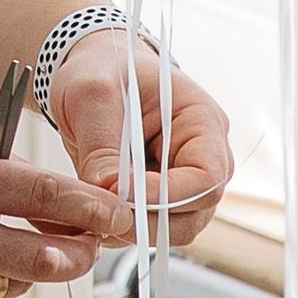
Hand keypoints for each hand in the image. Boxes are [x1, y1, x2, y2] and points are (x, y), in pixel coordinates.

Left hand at [49, 31, 233, 250]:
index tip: (123, 193)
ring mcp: (182, 180)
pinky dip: (120, 228)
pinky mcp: (158, 196)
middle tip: (102, 214)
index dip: (168, 195)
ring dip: (132, 228)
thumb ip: (102, 146)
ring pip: (171, 228)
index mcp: (202, 121)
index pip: (206, 176)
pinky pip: (148, 227)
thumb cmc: (100, 69)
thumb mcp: (92, 96)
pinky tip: (91, 213)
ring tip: (92, 212)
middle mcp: (201, 156)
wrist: (91, 72)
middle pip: (194, 213)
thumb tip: (108, 195)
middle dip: (147, 220)